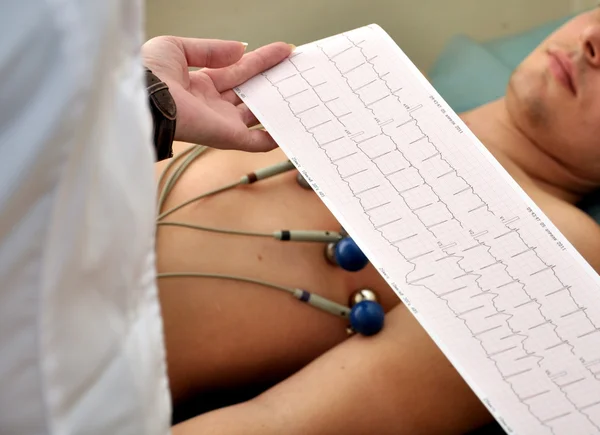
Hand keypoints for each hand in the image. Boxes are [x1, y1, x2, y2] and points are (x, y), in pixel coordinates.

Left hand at [141, 36, 292, 151]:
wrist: (143, 99)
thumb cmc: (149, 73)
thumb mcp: (177, 48)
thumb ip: (211, 50)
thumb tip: (240, 49)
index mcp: (200, 82)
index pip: (238, 69)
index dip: (260, 60)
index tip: (282, 51)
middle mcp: (213, 103)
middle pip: (250, 90)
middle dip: (273, 79)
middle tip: (296, 68)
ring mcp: (222, 121)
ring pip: (256, 114)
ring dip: (277, 105)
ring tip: (301, 92)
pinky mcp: (228, 136)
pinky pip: (255, 141)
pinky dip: (272, 138)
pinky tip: (289, 131)